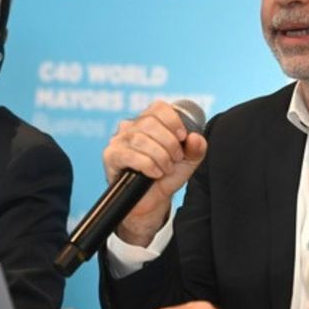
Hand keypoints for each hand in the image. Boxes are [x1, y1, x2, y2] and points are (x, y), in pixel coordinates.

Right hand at [103, 101, 207, 246]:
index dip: (173, 120)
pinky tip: (155, 173)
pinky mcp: (111, 156)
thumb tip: (195, 137)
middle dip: (169, 143)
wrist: (152, 201)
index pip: (158, 107)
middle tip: (175, 159)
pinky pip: (130, 155)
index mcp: (148, 121)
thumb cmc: (166, 176)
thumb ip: (196, 148)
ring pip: (140, 139)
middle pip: (149, 122)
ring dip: (160, 156)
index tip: (183, 137)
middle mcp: (130, 127)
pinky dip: (147, 165)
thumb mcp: (188, 162)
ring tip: (166, 169)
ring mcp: (118, 141)